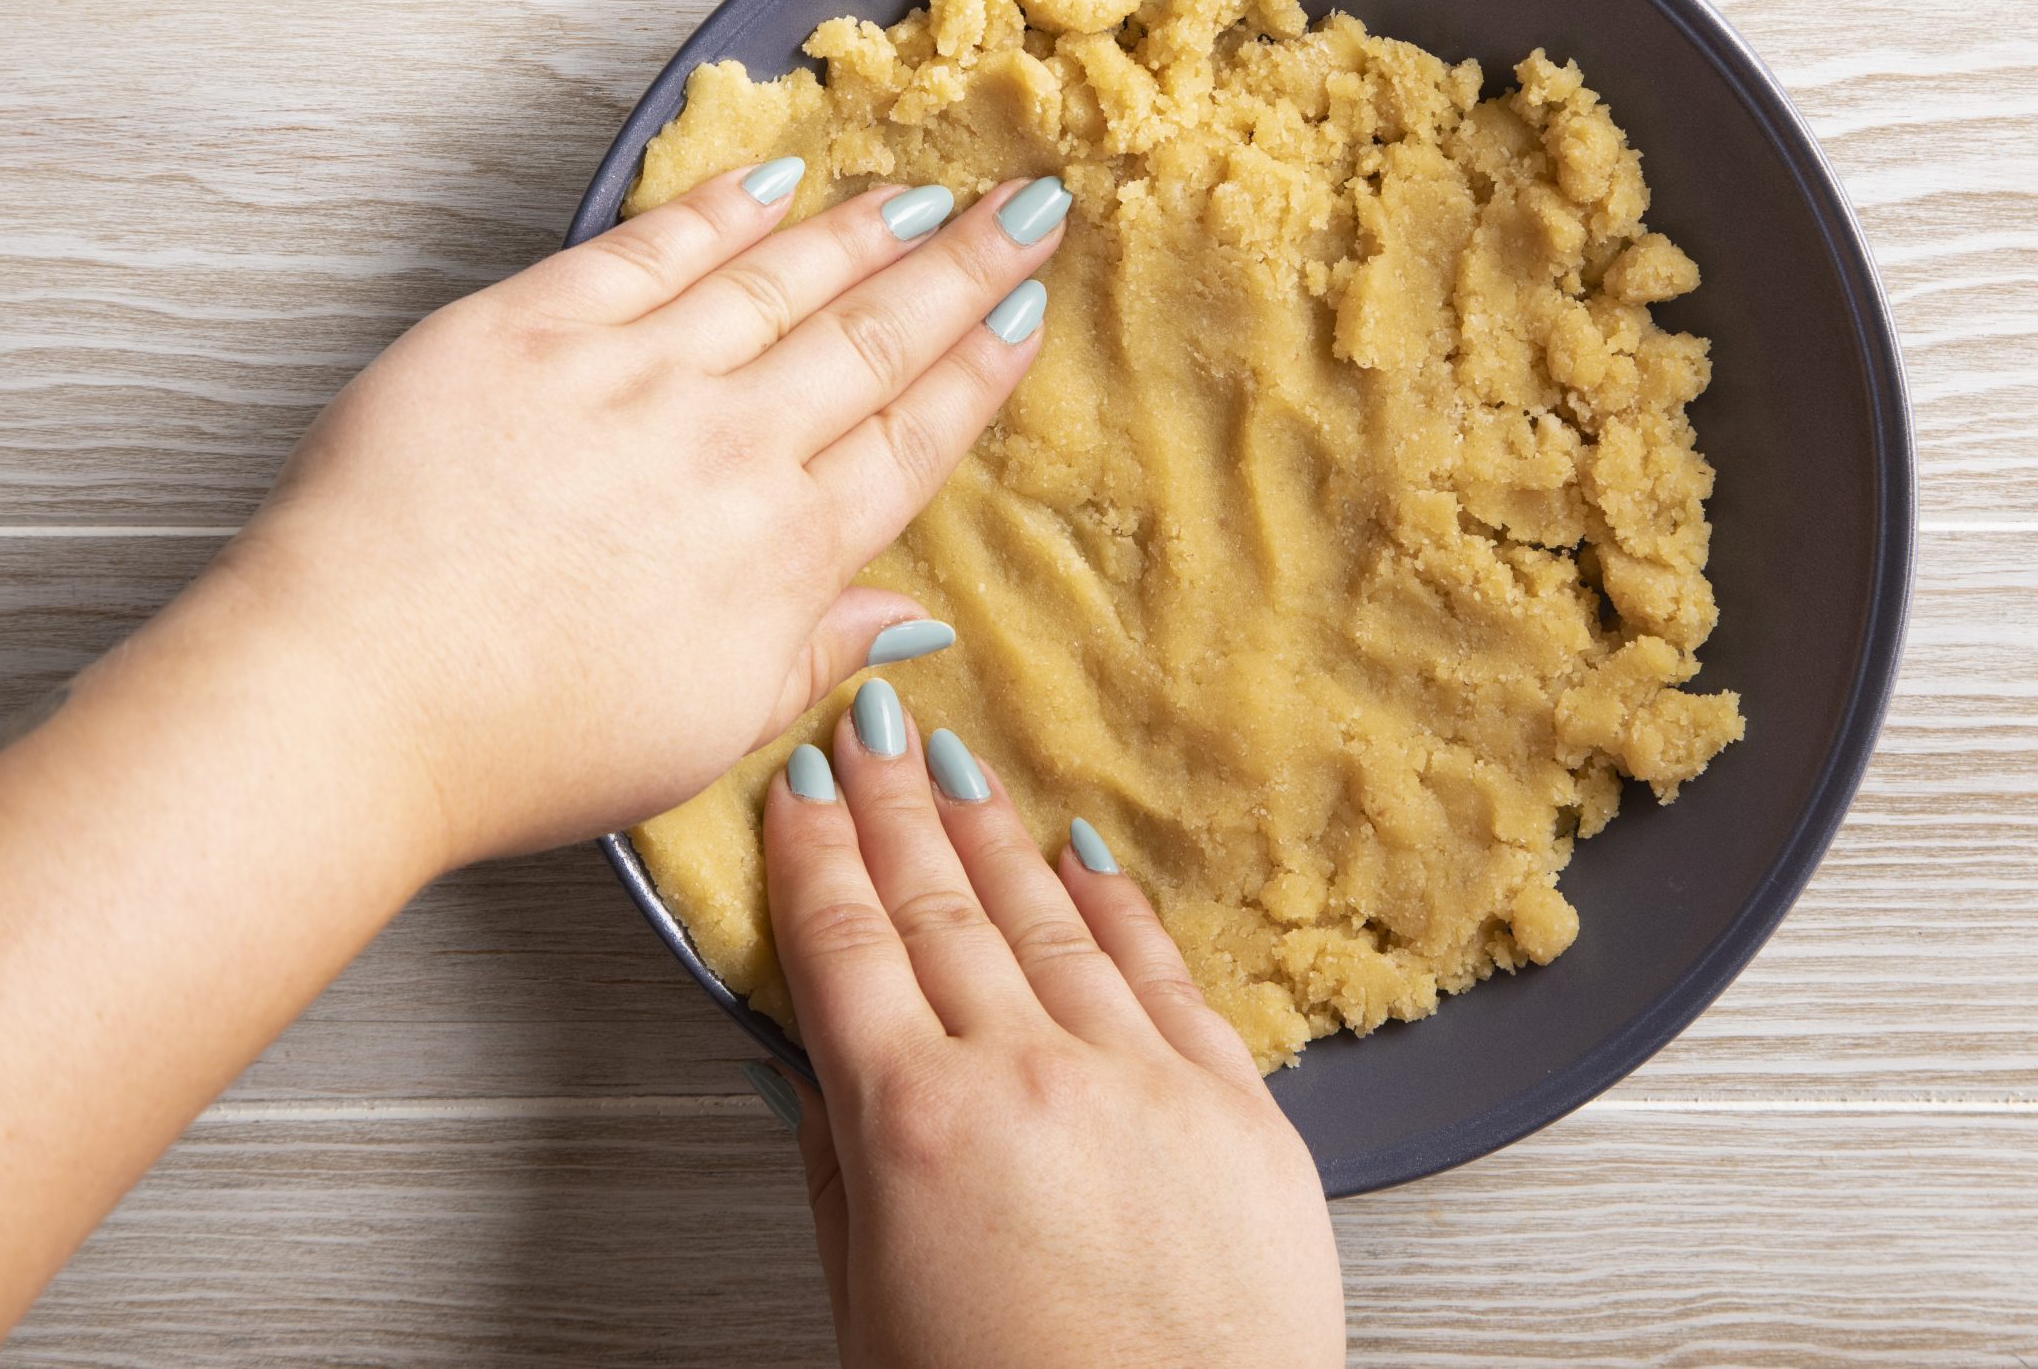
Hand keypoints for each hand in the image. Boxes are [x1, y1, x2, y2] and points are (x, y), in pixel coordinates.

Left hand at [216, 164, 1063, 866]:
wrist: (353, 695)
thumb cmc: (523, 742)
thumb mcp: (706, 732)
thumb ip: (815, 655)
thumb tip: (914, 623)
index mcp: (781, 555)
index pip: (910, 441)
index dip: (978, 372)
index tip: (1030, 314)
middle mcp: (728, 449)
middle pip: (873, 341)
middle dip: (963, 269)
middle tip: (1030, 208)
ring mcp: (631, 377)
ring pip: (779, 280)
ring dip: (864, 229)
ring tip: (925, 190)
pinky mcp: (529, 329)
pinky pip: (650, 248)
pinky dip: (720, 211)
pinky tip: (774, 180)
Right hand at [761, 686, 1345, 1368]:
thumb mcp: (868, 1309)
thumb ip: (841, 1169)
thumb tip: (810, 1064)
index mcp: (913, 1127)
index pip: (846, 947)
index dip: (817, 852)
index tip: (801, 783)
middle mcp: (1026, 1077)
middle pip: (940, 910)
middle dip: (895, 810)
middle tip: (869, 728)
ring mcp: (1141, 1080)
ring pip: (1050, 922)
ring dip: (994, 836)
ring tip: (959, 768)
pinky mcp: (1236, 1104)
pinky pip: (1164, 974)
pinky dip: (1116, 906)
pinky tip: (1082, 852)